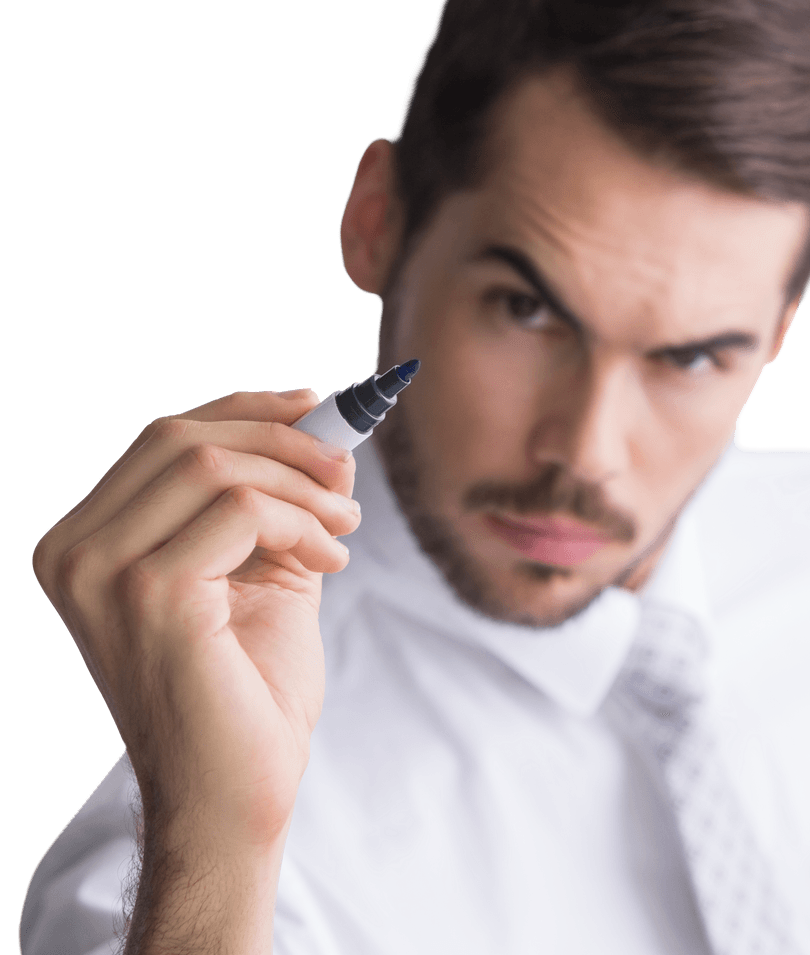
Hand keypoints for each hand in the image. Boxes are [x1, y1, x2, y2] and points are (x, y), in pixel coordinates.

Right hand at [32, 389, 359, 851]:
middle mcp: (74, 552)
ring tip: (345, 525)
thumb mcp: (264, 570)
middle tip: (344, 473)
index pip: (163, 440)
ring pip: (217, 468)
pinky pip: (243, 511)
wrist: (237, 792)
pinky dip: (302, 522)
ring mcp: (101, 573)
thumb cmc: (247, 690)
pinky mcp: (149, 593)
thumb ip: (279, 501)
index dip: (244, 412)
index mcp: (87, 543)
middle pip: (183, 439)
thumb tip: (327, 434)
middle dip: (283, 441)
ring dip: (303, 485)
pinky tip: (330, 560)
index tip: (314, 408)